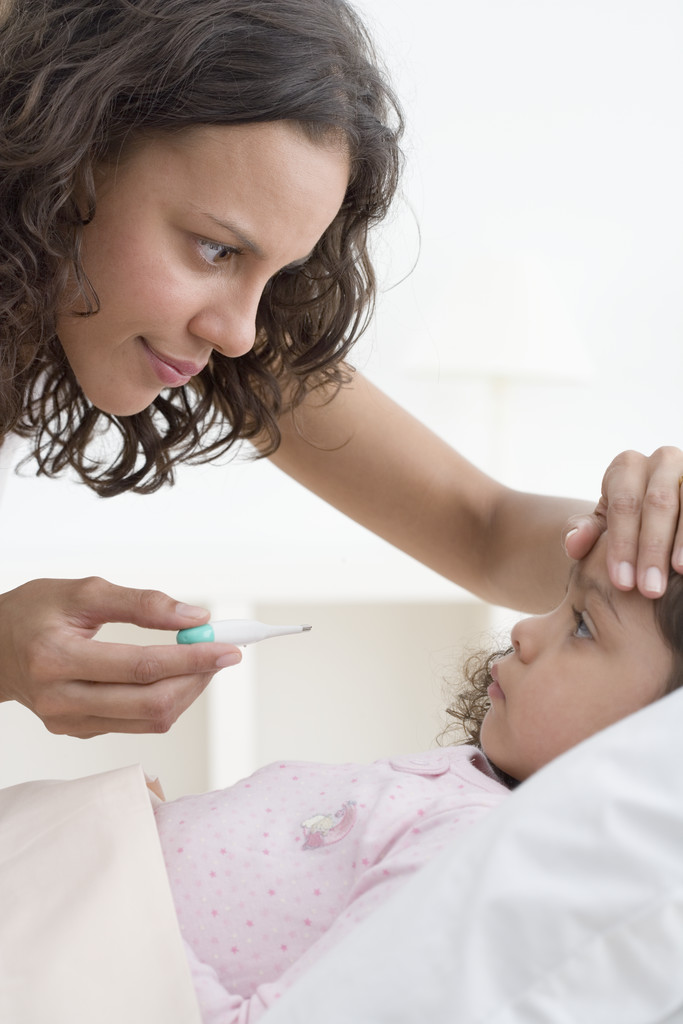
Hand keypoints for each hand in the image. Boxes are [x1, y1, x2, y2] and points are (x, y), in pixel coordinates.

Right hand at [0, 577, 241, 736]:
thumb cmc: (35, 612)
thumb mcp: (84, 591)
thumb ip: (141, 603)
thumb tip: (194, 616)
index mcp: (57, 658)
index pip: (141, 667)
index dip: (191, 658)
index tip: (226, 647)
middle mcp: (60, 698)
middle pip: (150, 703)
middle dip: (196, 678)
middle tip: (220, 653)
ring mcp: (68, 721)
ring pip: (148, 720)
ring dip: (186, 692)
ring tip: (200, 661)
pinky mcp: (77, 730)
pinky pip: (135, 724)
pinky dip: (164, 701)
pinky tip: (172, 676)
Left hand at [563, 447, 682, 596]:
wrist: (660, 510)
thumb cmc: (627, 520)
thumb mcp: (604, 524)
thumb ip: (585, 532)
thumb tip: (573, 544)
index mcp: (627, 466)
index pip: (623, 505)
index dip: (622, 544)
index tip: (622, 583)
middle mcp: (662, 460)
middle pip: (657, 503)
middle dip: (652, 549)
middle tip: (650, 589)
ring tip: (679, 572)